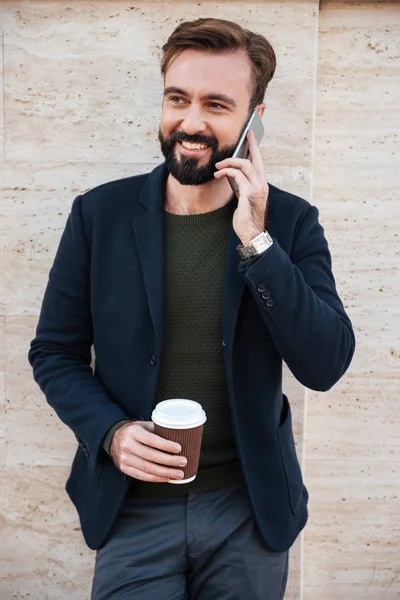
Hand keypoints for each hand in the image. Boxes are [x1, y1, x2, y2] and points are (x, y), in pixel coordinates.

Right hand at [110, 421, 186, 482]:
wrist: (113, 438)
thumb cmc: (133, 431)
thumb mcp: (143, 425)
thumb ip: (157, 429)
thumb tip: (178, 434)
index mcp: (134, 432)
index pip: (152, 440)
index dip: (166, 445)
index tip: (179, 448)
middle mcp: (128, 445)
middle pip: (151, 456)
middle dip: (169, 461)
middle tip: (183, 462)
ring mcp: (125, 458)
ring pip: (147, 468)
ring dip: (165, 472)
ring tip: (178, 473)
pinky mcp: (124, 468)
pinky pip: (142, 476)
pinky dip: (156, 478)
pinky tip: (166, 478)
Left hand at [214, 130, 268, 245]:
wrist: (251, 234)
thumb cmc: (246, 219)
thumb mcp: (244, 200)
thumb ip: (242, 188)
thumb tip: (233, 177)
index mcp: (261, 185)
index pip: (259, 163)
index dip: (255, 148)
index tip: (251, 136)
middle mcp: (262, 184)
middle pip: (255, 159)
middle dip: (249, 145)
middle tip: (244, 136)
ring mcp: (257, 188)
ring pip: (245, 165)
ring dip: (229, 162)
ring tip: (218, 165)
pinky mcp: (249, 193)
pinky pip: (237, 175)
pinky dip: (227, 171)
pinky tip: (219, 174)